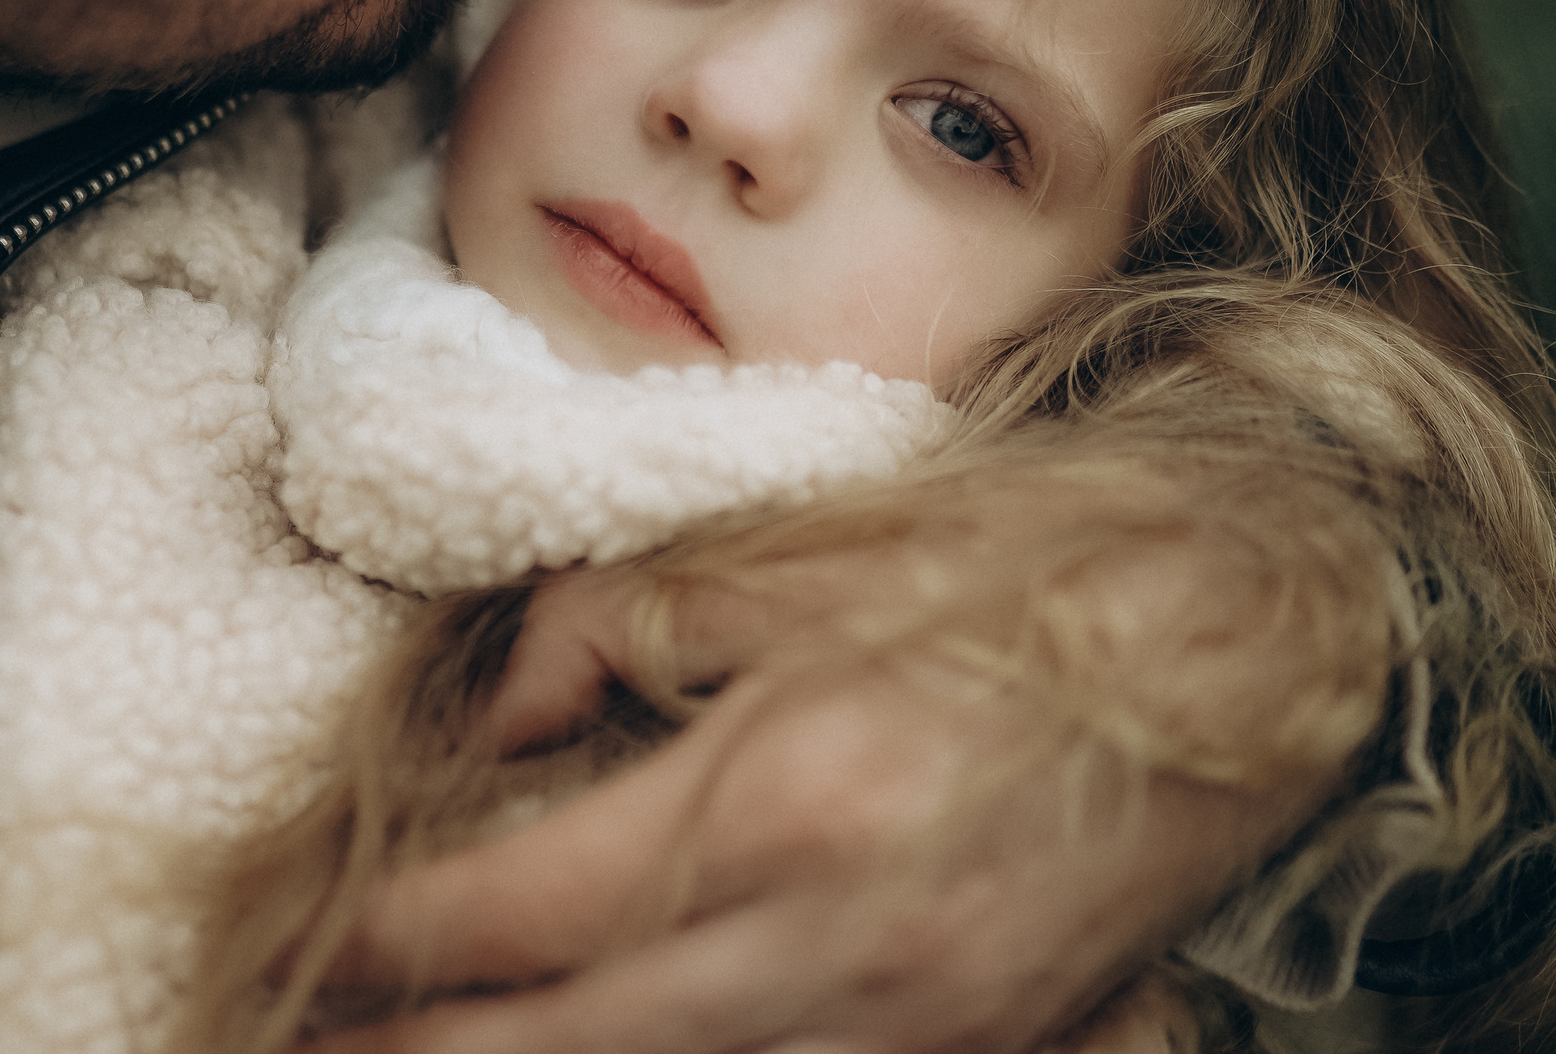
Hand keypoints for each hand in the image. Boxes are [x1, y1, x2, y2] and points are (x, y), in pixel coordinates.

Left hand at [304, 559, 1316, 1053]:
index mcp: (779, 797)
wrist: (1259, 627)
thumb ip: (613, 625)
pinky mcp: (985, 1049)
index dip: (375, 949)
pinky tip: (599, 1040)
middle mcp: (837, 946)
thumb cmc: (1023, 560)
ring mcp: (921, 1026)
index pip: (505, 916)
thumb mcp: (801, 551)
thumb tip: (495, 710)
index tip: (296, 950)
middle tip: (298, 1040)